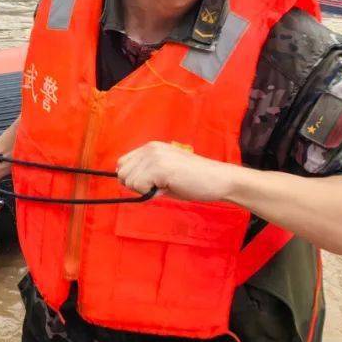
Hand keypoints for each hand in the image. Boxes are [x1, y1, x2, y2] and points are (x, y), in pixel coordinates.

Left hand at [116, 141, 235, 201]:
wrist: (218, 180)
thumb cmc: (193, 180)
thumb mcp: (164, 173)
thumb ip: (145, 174)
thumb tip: (123, 181)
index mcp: (151, 147)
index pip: (122, 163)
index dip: (132, 178)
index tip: (151, 184)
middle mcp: (150, 148)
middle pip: (122, 173)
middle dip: (136, 186)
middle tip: (160, 186)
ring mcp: (154, 156)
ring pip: (129, 181)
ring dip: (144, 190)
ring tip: (166, 186)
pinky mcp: (160, 167)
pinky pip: (139, 186)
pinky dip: (150, 193)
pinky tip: (169, 187)